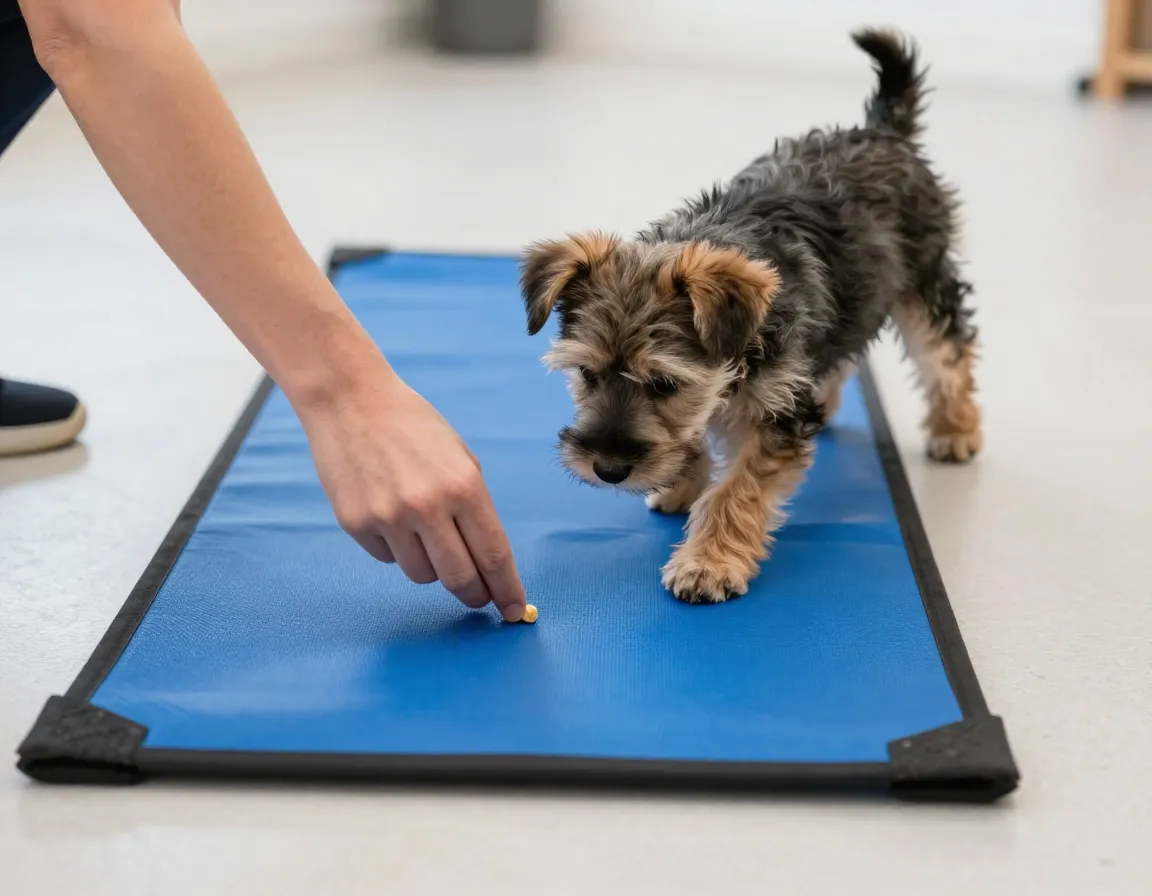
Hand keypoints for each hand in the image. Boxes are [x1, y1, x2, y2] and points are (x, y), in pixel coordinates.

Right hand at [297, 365, 527, 621]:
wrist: (351, 402)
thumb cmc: (413, 428)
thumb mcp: (461, 459)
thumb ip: (475, 509)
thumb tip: (489, 563)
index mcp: (464, 487)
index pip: (494, 554)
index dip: (507, 589)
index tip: (514, 611)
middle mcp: (428, 507)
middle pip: (460, 578)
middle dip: (474, 594)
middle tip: (477, 596)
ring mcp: (388, 518)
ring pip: (422, 575)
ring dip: (431, 566)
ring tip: (423, 530)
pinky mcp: (356, 524)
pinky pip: (388, 559)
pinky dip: (397, 548)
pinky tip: (390, 514)